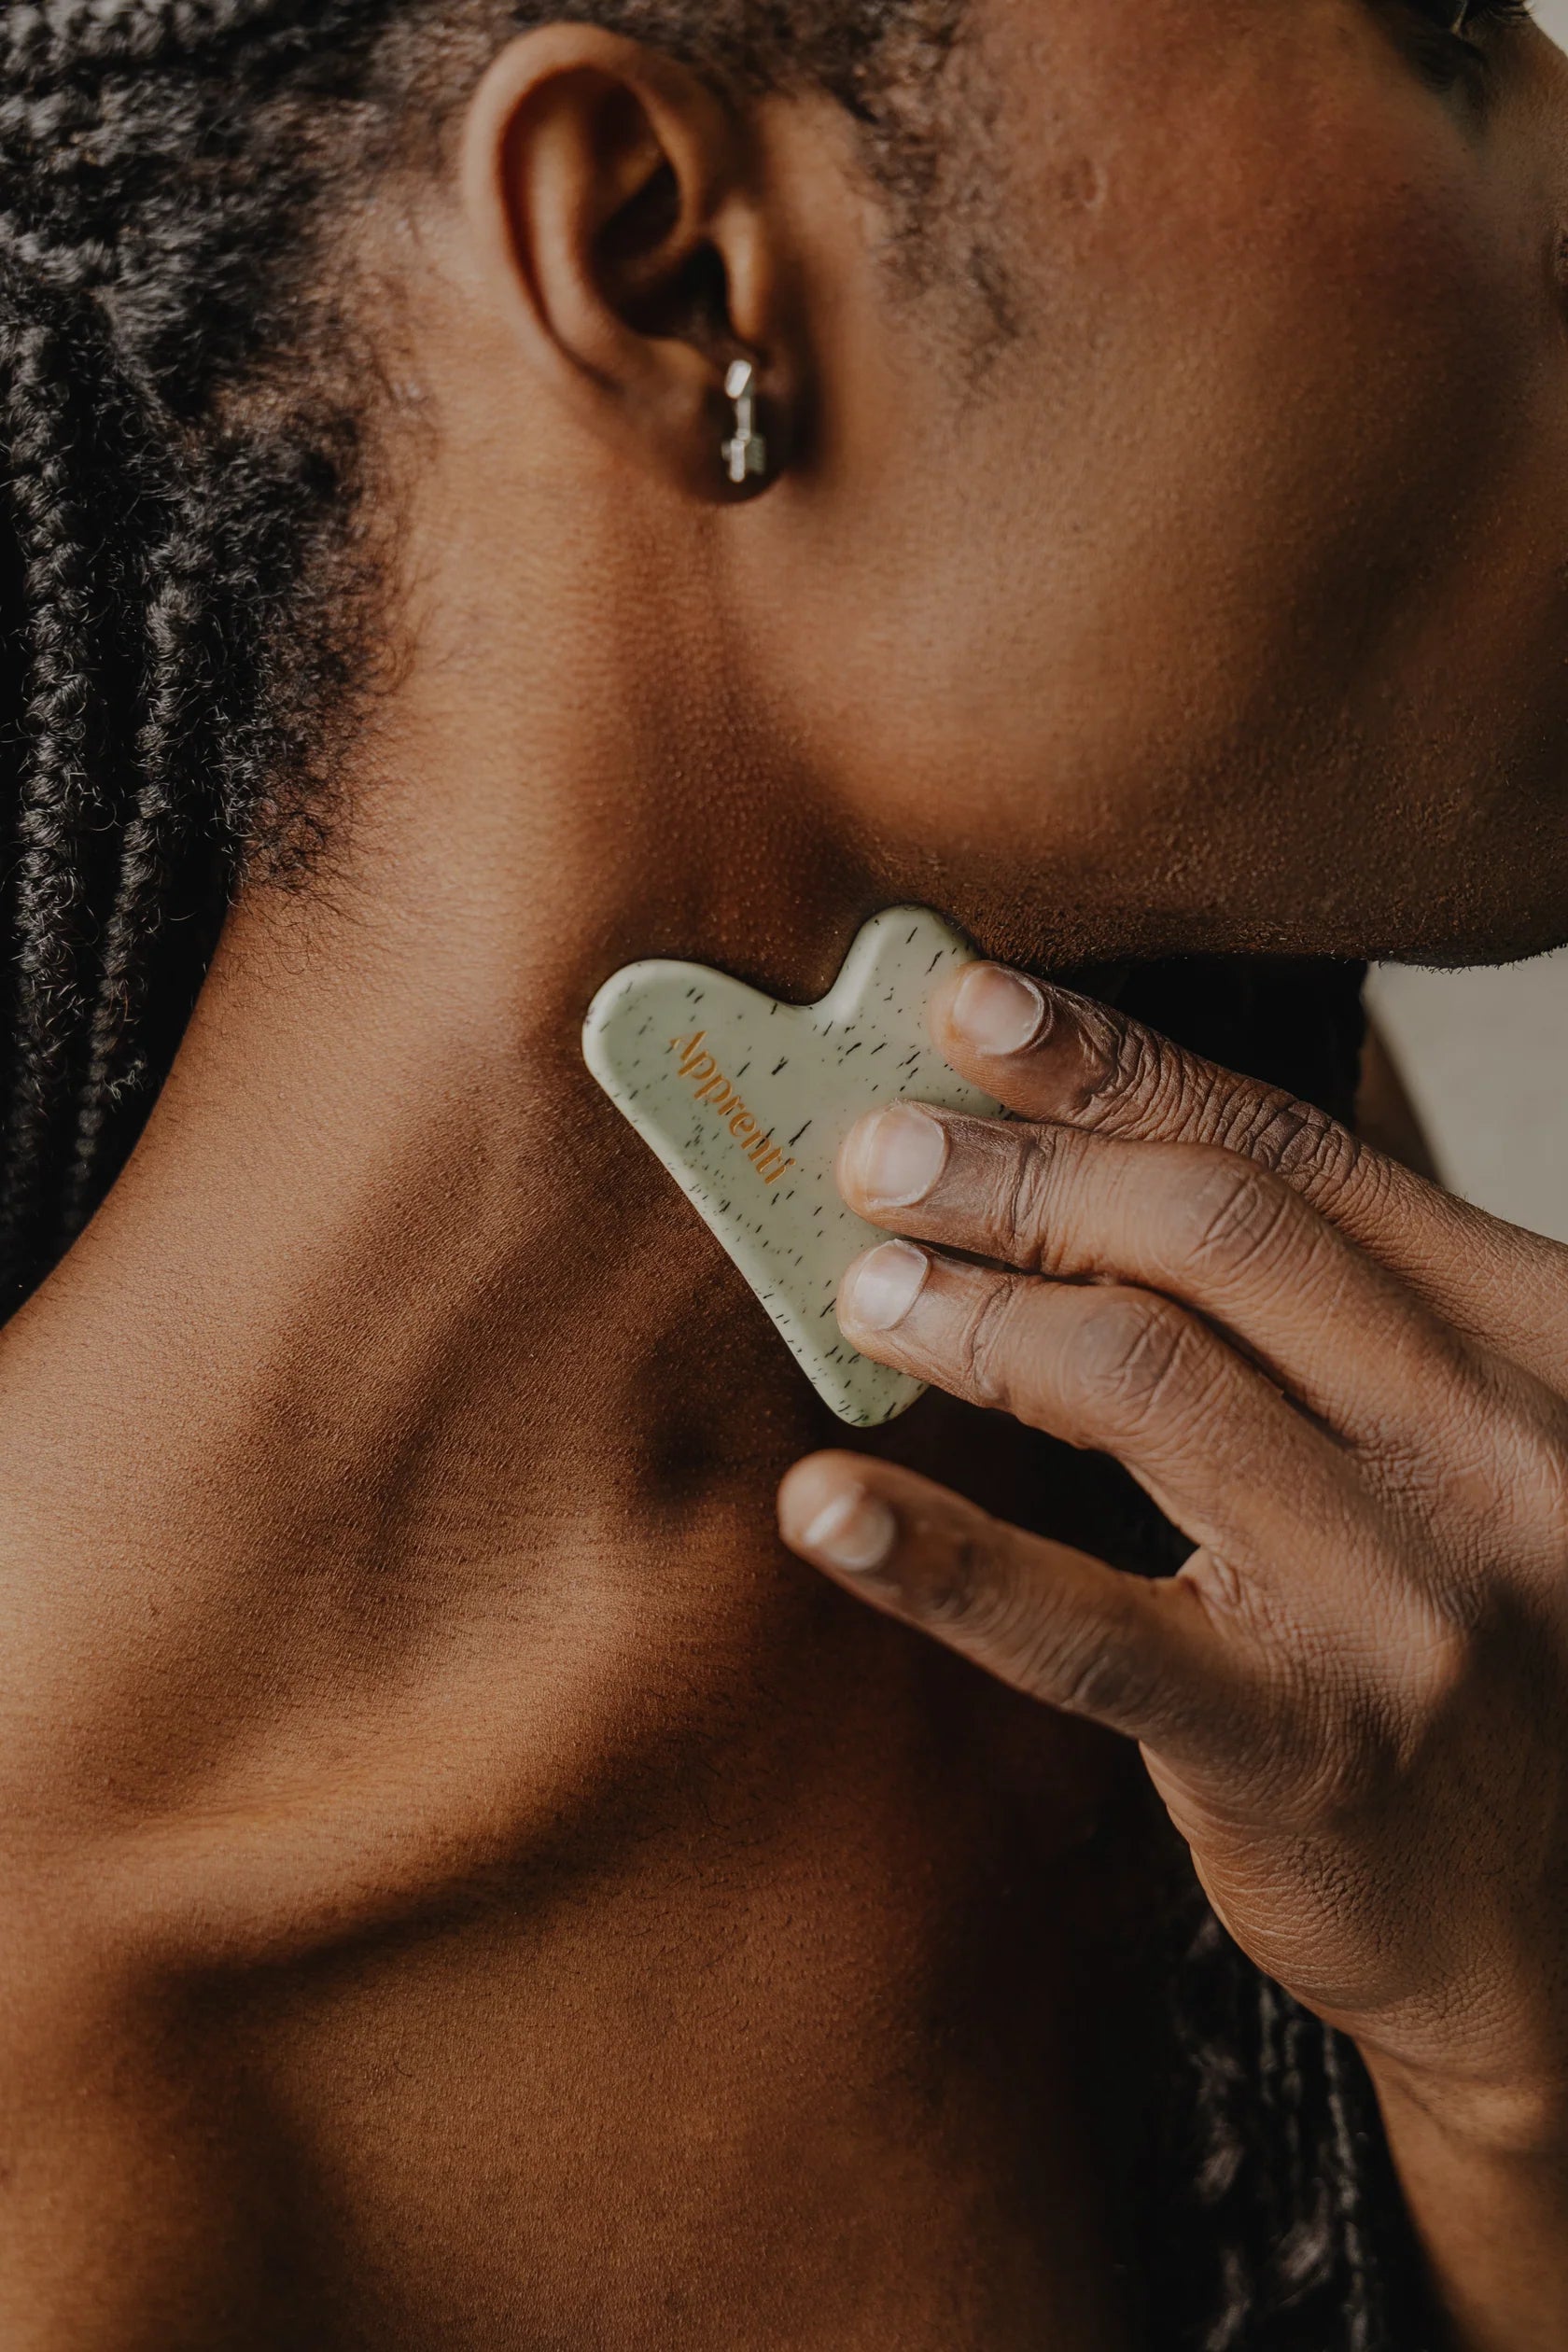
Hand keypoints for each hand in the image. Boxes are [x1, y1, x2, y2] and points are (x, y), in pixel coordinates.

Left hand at [778, 963, 1567, 2168]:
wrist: (1558, 1917)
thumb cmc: (1476, 1633)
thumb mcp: (1461, 1435)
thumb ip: (1336, 1304)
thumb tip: (1104, 1152)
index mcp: (1535, 1335)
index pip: (1299, 1156)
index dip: (1121, 1069)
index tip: (974, 1007)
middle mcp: (1495, 1445)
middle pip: (1219, 1239)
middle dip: (1021, 1173)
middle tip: (875, 1150)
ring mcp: (1408, 1597)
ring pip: (1147, 1385)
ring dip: (974, 1315)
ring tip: (860, 1288)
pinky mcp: (1304, 1743)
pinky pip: (1085, 1627)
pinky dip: (939, 1554)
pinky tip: (823, 1507)